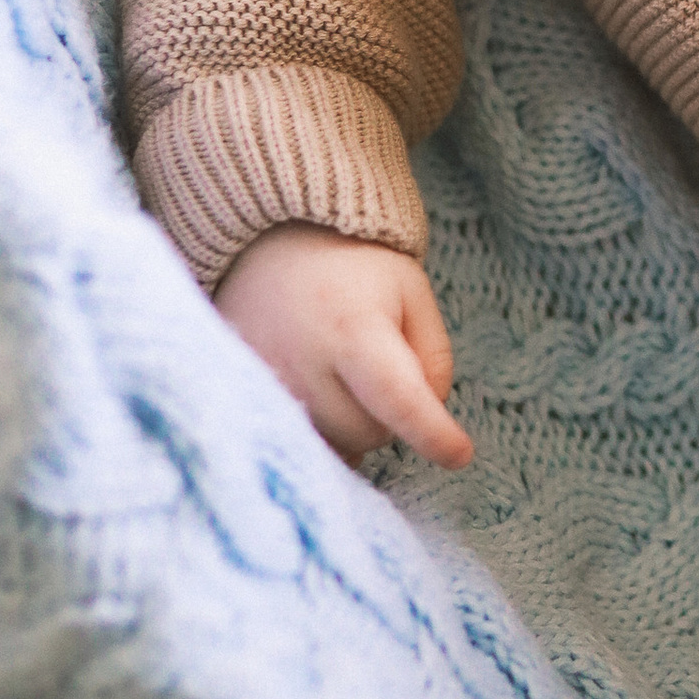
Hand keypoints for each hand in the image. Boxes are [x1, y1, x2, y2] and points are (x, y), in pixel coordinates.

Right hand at [213, 226, 472, 468]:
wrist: (272, 244)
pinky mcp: (239, 398)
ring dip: (350, 428)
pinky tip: (318, 398)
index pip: (398, 398)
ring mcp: (263, 386)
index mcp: (353, 329)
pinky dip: (317, 432)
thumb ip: (434, 357)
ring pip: (331, 447)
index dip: (432, 433)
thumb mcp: (412, 293)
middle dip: (387, 418)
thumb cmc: (355, 269)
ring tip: (342, 377)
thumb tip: (427, 419)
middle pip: (366, 434)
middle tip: (380, 374)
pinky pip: (293, 443)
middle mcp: (301, 363)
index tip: (459, 455)